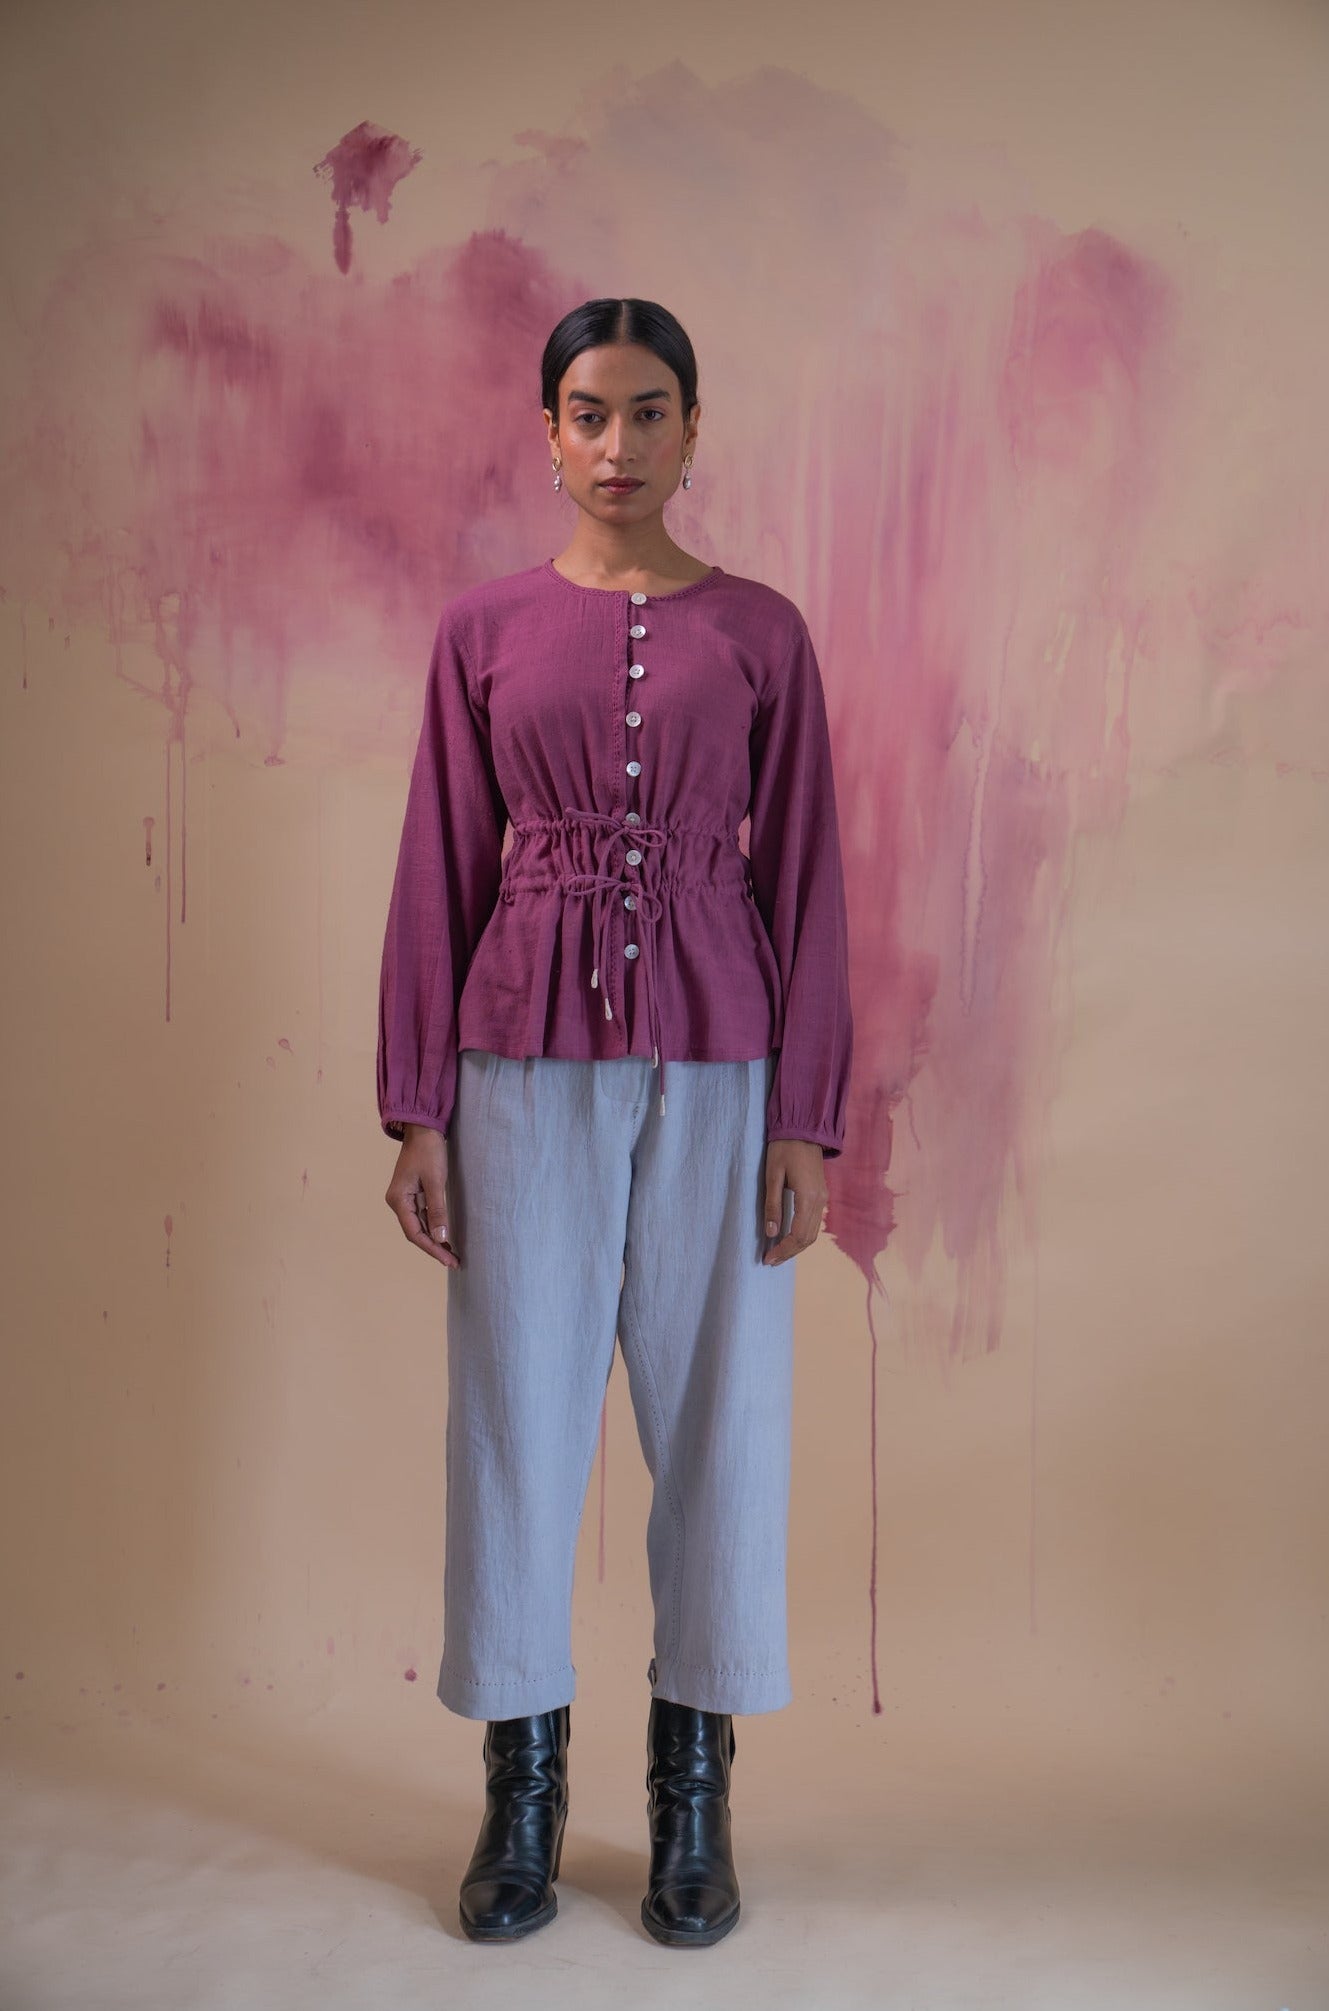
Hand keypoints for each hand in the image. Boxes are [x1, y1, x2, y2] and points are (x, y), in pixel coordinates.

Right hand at [385, 1124, 459, 1266]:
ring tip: (452, 1253)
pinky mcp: (413, 1193)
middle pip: (416, 1232)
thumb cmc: (429, 1151)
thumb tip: (441, 1237)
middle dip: (434, 1247)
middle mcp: (398, 1201)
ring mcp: (405, 1198)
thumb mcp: (435, 1181)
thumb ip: (437, 1210)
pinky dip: (434, 1226)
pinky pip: (422, 1215)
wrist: (424, 1128)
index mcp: (398, 1200)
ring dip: (435, 1239)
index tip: (448, 1260)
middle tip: (454, 1261)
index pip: (414, 1233)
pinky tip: (445, 1235)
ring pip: (419, 1225)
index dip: (432, 1248)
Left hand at [761, 1139, 828, 1264]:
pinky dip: (802, 1235)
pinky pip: (814, 1223)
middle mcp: (820, 1201)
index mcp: (808, 1198)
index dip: (783, 1250)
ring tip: (778, 1253)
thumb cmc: (784, 1149)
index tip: (767, 1258)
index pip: (798, 1235)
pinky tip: (788, 1237)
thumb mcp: (773, 1176)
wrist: (804, 1129)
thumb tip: (771, 1233)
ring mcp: (823, 1198)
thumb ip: (772, 1206)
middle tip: (770, 1260)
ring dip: (796, 1246)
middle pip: (807, 1239)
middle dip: (789, 1252)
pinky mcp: (821, 1194)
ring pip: (813, 1233)